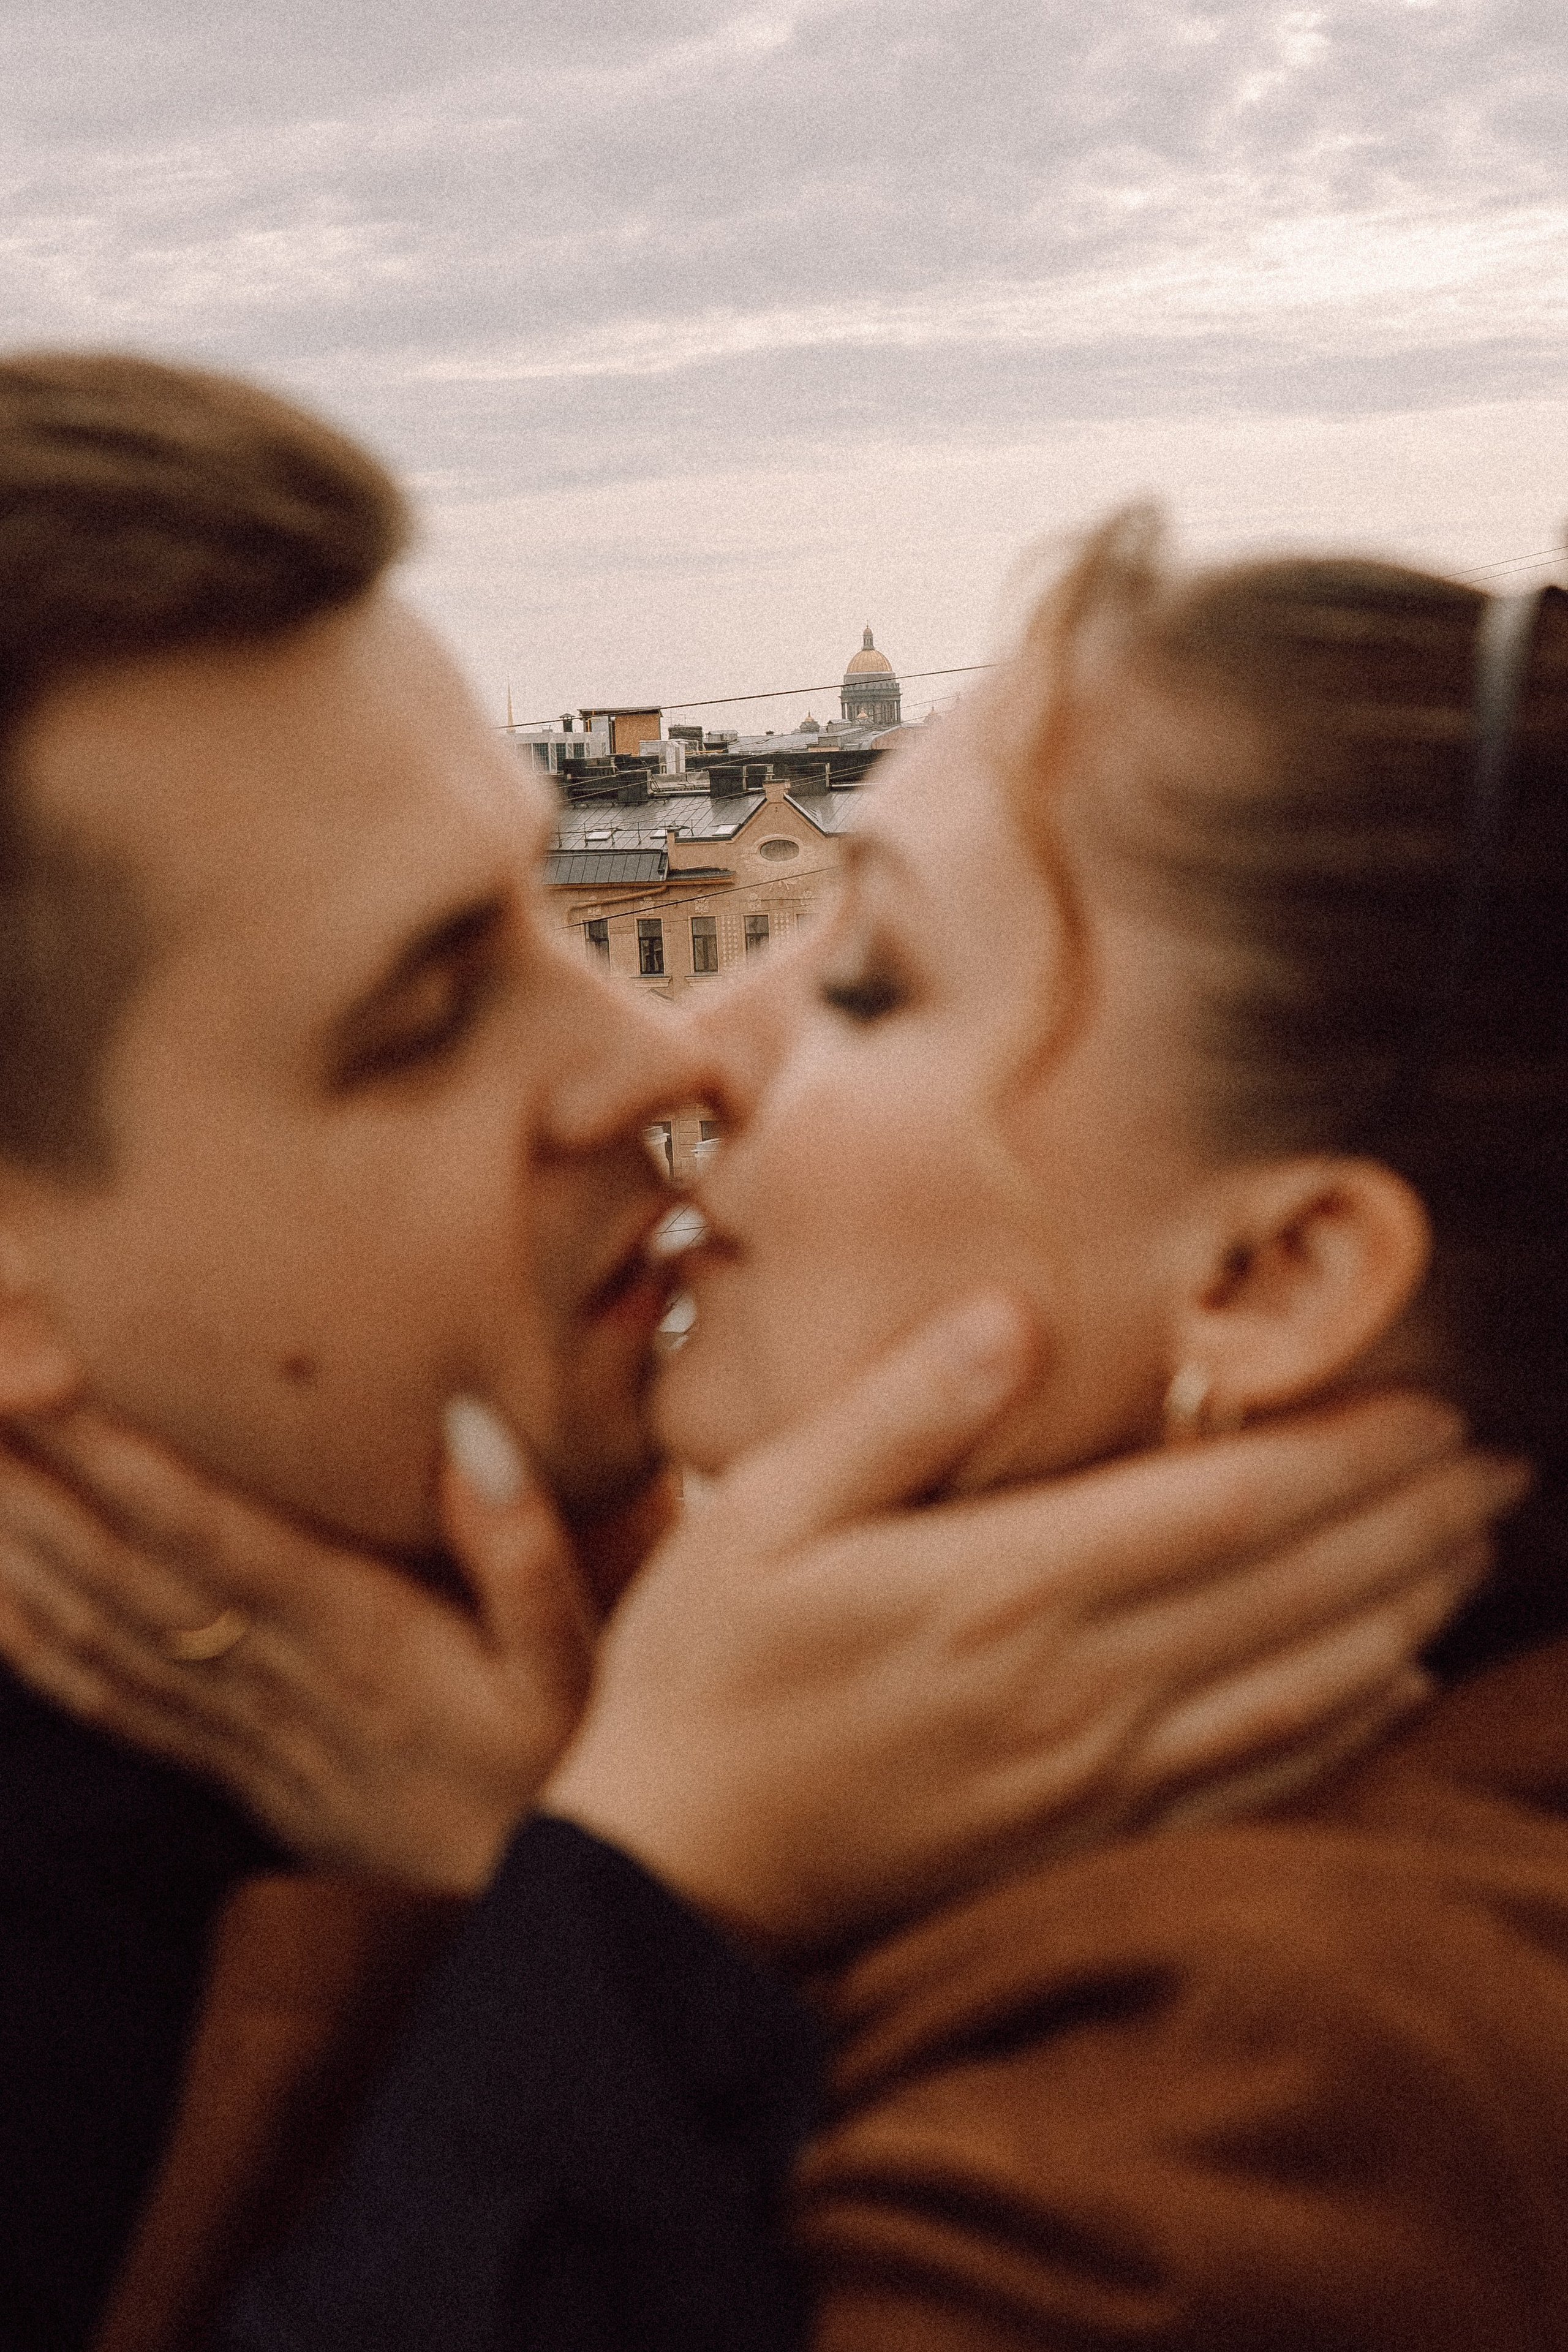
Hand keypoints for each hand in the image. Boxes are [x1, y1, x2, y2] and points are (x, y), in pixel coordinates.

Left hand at [0, 1406, 597, 1892]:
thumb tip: (466, 1428)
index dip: (114, 1455)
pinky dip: (31, 1641)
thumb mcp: (579, 1665)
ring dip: (8, 1544)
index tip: (41, 1367)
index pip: (207, 1534)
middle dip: (25, 1473)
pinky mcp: (230, 1764)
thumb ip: (525, 1551)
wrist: (543, 1916)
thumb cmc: (563, 1767)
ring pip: (92, 1626)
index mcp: (354, 1635)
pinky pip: (107, 1698)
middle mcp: (274, 1678)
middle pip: (117, 1568)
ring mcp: (239, 1728)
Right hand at [541, 1294, 1522, 1950]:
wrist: (671, 1879)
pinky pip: (1255, 1784)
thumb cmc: (703, 1675)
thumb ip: (898, 1409)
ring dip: (1404, 1612)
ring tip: (1477, 1551)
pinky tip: (1401, 1690)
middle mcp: (1074, 1688)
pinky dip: (1346, 1733)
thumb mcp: (757, 1511)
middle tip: (1500, 1462)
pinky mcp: (1083, 1839)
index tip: (1432, 1406)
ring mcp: (1090, 1777)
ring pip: (1298, 1688)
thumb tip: (1017, 1316)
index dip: (1344, 1455)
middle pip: (1290, 1593)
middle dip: (1410, 1521)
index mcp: (1002, 1589)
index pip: (1224, 1508)